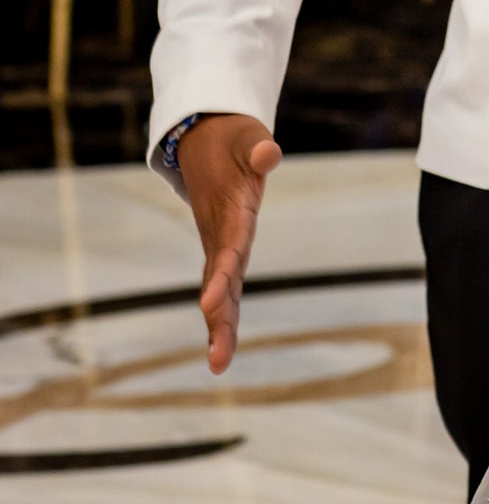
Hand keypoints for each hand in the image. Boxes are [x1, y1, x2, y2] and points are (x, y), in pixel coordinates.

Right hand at [175, 113, 282, 373]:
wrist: (203, 140)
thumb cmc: (232, 142)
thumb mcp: (247, 139)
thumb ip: (258, 149)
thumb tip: (270, 154)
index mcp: (231, 209)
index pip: (228, 246)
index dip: (221, 274)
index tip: (209, 304)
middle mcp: (222, 233)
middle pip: (221, 280)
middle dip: (220, 318)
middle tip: (218, 356)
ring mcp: (219, 243)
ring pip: (220, 289)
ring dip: (220, 326)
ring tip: (218, 364)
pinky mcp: (222, 248)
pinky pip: (223, 284)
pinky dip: (222, 314)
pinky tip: (220, 350)